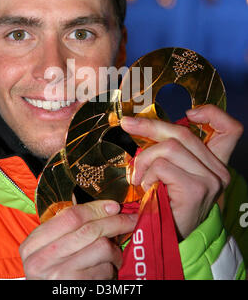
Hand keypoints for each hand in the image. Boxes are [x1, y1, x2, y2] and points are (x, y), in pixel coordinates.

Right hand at [19, 200, 137, 279]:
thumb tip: (106, 209)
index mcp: (32, 245)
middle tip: (130, 220)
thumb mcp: (49, 250)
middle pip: (89, 230)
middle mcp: (42, 260)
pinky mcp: (76, 288)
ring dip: (114, 251)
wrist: (49, 299)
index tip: (114, 206)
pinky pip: (105, 269)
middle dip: (115, 222)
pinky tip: (104, 272)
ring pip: (102, 248)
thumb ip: (66, 231)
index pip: (70, 216)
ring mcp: (59, 276)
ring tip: (112, 256)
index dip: (96, 208)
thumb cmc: (52, 274)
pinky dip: (110, 269)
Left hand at [121, 105, 242, 238]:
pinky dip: (146, 174)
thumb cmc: (166, 205)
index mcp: (215, 163)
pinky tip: (146, 189)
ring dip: (144, 161)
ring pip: (167, 147)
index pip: (229, 129)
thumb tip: (142, 124)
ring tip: (139, 178)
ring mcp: (209, 179)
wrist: (169, 241)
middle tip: (126, 124)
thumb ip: (169, 152)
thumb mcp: (171, 174)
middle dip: (149, 125)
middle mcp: (218, 170)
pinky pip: (161, 165)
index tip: (188, 113)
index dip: (212, 114)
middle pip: (182, 132)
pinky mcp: (195, 188)